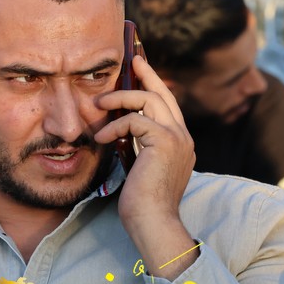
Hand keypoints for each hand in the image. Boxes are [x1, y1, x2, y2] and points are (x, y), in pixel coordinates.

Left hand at [95, 55, 197, 277]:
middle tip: (130, 60)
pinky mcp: (165, 142)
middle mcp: (184, 137)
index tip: (141, 70)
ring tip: (99, 105)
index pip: (168, 107)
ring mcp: (178, 138)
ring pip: (150, 100)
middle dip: (146, 74)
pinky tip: (102, 139)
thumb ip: (140, 148)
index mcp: (181, 144)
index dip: (154, 86)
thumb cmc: (142, 204)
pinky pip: (136, 119)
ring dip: (121, 98)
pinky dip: (115, 125)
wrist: (153, 223)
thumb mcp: (141, 168)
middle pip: (164, 94)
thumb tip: (121, 132)